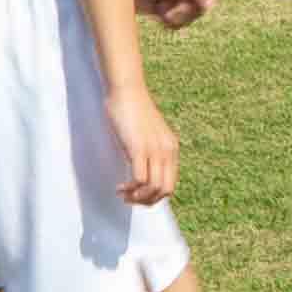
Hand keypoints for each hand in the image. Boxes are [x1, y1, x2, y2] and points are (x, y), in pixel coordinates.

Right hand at [103, 82, 178, 205]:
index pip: (170, 184)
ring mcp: (154, 150)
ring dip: (138, 197)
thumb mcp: (147, 133)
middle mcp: (167, 151)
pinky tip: (119, 186)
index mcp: (171, 148)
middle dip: (146, 201)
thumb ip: (150, 148)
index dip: (154, 196)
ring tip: (123, 194)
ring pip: (154, 188)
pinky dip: (130, 189)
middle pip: (165, 190)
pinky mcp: (139, 148)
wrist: (126, 90)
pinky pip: (140, 180)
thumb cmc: (131, 109)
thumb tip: (142, 166)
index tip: (137, 194)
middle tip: (129, 199)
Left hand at [129, 0, 218, 31]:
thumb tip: (209, 5)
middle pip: (199, 11)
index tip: (187, 4)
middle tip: (168, 5)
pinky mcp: (163, 9)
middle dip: (185, 13)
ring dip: (176, 18)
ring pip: (188, 19)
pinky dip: (169, 24)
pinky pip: (175, 24)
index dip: (200, 6)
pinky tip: (159, 17)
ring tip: (161, 9)